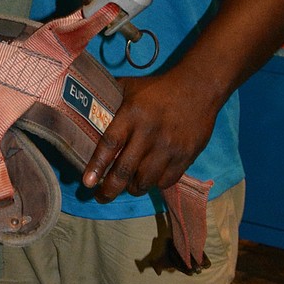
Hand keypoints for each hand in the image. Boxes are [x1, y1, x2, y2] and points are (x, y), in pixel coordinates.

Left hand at [81, 68, 217, 200]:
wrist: (199, 88)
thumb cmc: (158, 88)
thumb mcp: (130, 87)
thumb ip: (109, 98)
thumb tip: (84, 105)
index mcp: (132, 114)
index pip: (110, 144)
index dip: (97, 166)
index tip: (87, 183)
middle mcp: (149, 133)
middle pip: (125, 170)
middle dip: (110, 189)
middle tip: (100, 197)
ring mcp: (169, 147)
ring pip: (145, 181)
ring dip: (132, 188)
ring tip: (126, 186)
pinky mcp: (186, 156)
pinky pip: (166, 181)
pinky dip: (155, 184)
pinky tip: (149, 179)